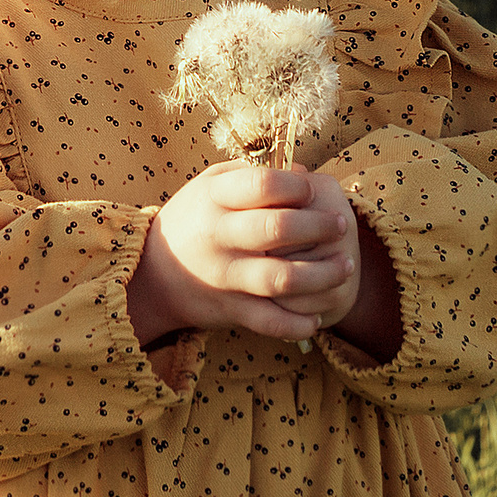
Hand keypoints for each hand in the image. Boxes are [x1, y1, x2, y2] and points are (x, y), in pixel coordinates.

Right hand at [128, 162, 355, 344]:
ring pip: (282, 279)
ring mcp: (225, 276)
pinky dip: (298, 323)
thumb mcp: (210, 185)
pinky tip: (317, 316)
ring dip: (323, 275)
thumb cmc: (194, 219)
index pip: (263, 185)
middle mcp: (219, 236)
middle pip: (277, 229)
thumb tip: (304, 172)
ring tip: (345, 265)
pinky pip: (270, 321)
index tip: (313, 191)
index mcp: (215, 198)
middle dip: (319, 226)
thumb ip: (253, 174)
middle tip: (342, 224)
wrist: (151, 275)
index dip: (296, 187)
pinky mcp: (230, 309)